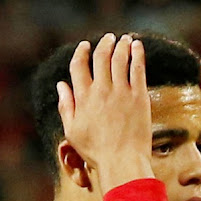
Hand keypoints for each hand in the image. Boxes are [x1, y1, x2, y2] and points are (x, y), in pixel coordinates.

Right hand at [56, 33, 153, 192]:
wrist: (122, 162)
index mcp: (83, 98)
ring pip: (120, 59)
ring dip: (122, 45)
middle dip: (104, 44)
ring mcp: (121, 92)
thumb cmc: (97, 152)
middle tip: (109, 38)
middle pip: (100, 57)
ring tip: (125, 39)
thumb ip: (66, 106)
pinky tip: (137, 46)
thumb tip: (61, 85)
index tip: (85, 45)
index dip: (81, 52)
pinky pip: (137, 68)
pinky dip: (137, 54)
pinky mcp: (139, 97)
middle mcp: (101, 91)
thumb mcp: (73, 131)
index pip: (78, 66)